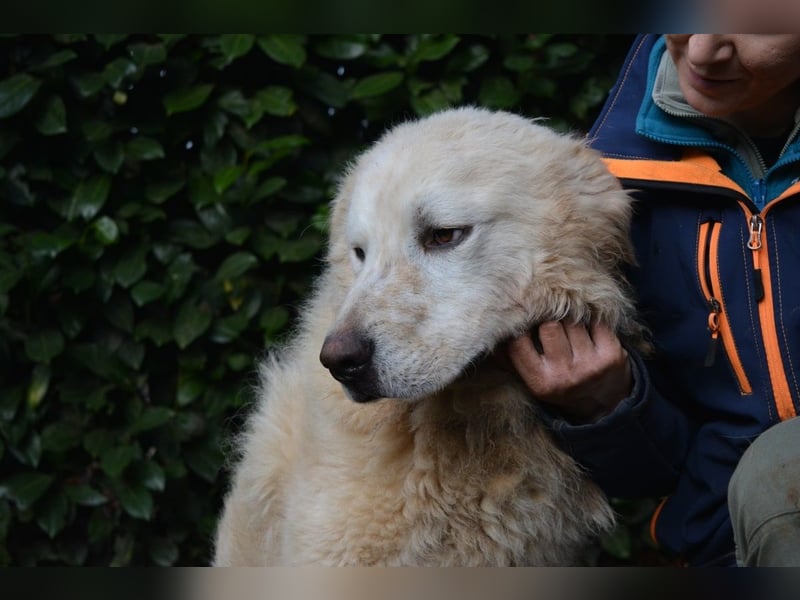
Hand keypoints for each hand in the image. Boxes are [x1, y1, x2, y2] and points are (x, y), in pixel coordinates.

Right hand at [507, 320, 632, 423]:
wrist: (604, 406)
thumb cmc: (561, 386)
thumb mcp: (533, 381)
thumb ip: (512, 359)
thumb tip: (491, 331)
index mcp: (540, 382)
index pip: (518, 342)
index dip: (519, 325)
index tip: (522, 318)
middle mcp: (564, 375)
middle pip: (549, 325)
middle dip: (548, 319)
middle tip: (550, 318)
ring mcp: (590, 365)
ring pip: (573, 320)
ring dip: (569, 317)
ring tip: (568, 323)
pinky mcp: (612, 354)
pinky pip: (596, 321)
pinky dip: (590, 319)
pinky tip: (587, 326)